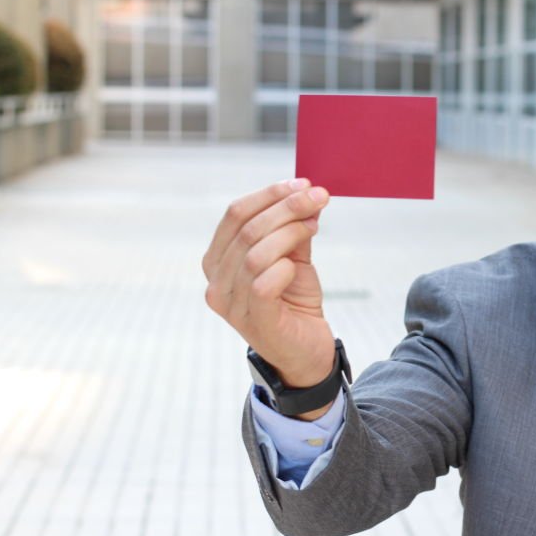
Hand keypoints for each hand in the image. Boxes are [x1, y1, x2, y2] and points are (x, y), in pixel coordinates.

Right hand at [203, 179, 336, 414]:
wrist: (306, 351)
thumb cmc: (294, 302)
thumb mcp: (293, 257)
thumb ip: (293, 228)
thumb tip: (307, 192)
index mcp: (218, 260)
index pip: (235, 214)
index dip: (269, 194)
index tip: (302, 183)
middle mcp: (216, 282)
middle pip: (246, 229)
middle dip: (287, 207)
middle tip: (319, 197)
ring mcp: (231, 305)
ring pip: (255, 253)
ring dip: (290, 231)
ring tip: (315, 225)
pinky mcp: (254, 321)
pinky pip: (263, 283)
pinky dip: (285, 267)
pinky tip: (299, 265)